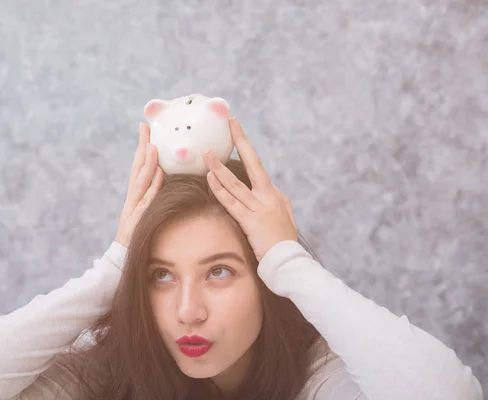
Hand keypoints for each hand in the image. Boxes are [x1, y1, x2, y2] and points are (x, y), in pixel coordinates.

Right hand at [115, 122, 164, 247]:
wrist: (120, 255)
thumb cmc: (136, 234)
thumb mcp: (144, 211)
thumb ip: (152, 195)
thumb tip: (166, 177)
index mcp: (134, 193)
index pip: (138, 165)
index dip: (142, 146)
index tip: (145, 128)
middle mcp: (132, 196)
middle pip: (137, 167)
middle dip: (142, 146)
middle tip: (146, 127)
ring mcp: (134, 206)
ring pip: (141, 181)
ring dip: (148, 163)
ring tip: (154, 146)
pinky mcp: (138, 218)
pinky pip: (147, 200)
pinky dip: (153, 187)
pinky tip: (160, 176)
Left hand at [202, 117, 297, 261]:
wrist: (289, 263)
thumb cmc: (283, 245)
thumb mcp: (282, 220)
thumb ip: (272, 205)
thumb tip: (267, 195)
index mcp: (274, 195)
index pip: (256, 168)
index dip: (246, 149)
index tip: (237, 131)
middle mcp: (268, 196)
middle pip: (253, 162)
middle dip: (241, 140)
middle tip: (231, 121)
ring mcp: (260, 207)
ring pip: (236, 182)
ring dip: (219, 167)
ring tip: (205, 153)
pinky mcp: (251, 221)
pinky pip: (232, 202)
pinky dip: (220, 189)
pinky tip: (209, 179)